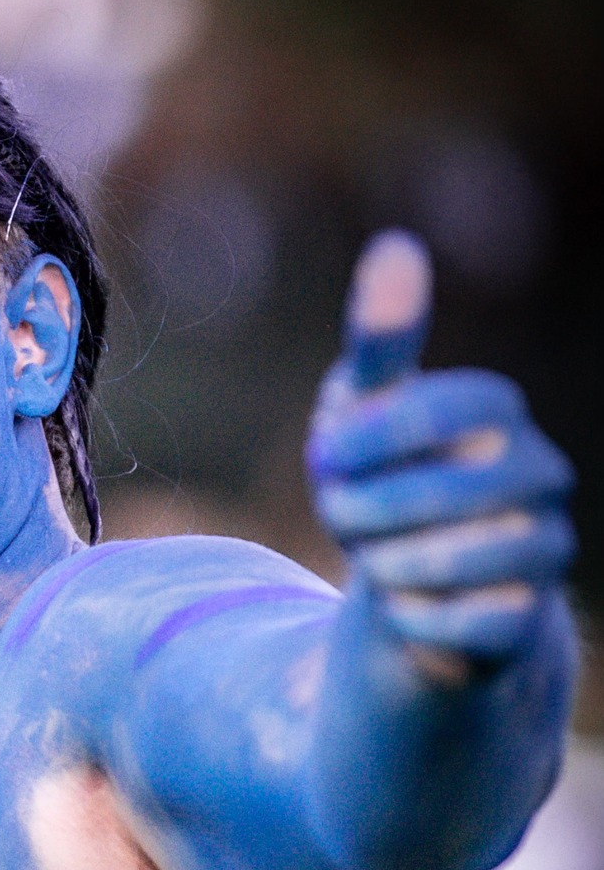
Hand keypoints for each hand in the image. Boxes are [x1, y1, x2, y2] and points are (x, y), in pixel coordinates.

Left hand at [307, 232, 574, 664]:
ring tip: (373, 559)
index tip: (325, 454)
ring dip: (386, 565)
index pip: (454, 405)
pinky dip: (413, 620)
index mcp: (500, 414)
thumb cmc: (385, 484)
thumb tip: (395, 246)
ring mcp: (543, 547)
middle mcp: (540, 474)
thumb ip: (380, 341)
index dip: (378, 434)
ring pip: (453, 561)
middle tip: (336, 515)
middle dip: (367, 510)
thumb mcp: (366, 414)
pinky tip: (403, 607)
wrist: (414, 590)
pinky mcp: (528, 618)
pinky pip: (463, 623)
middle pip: (446, 490)